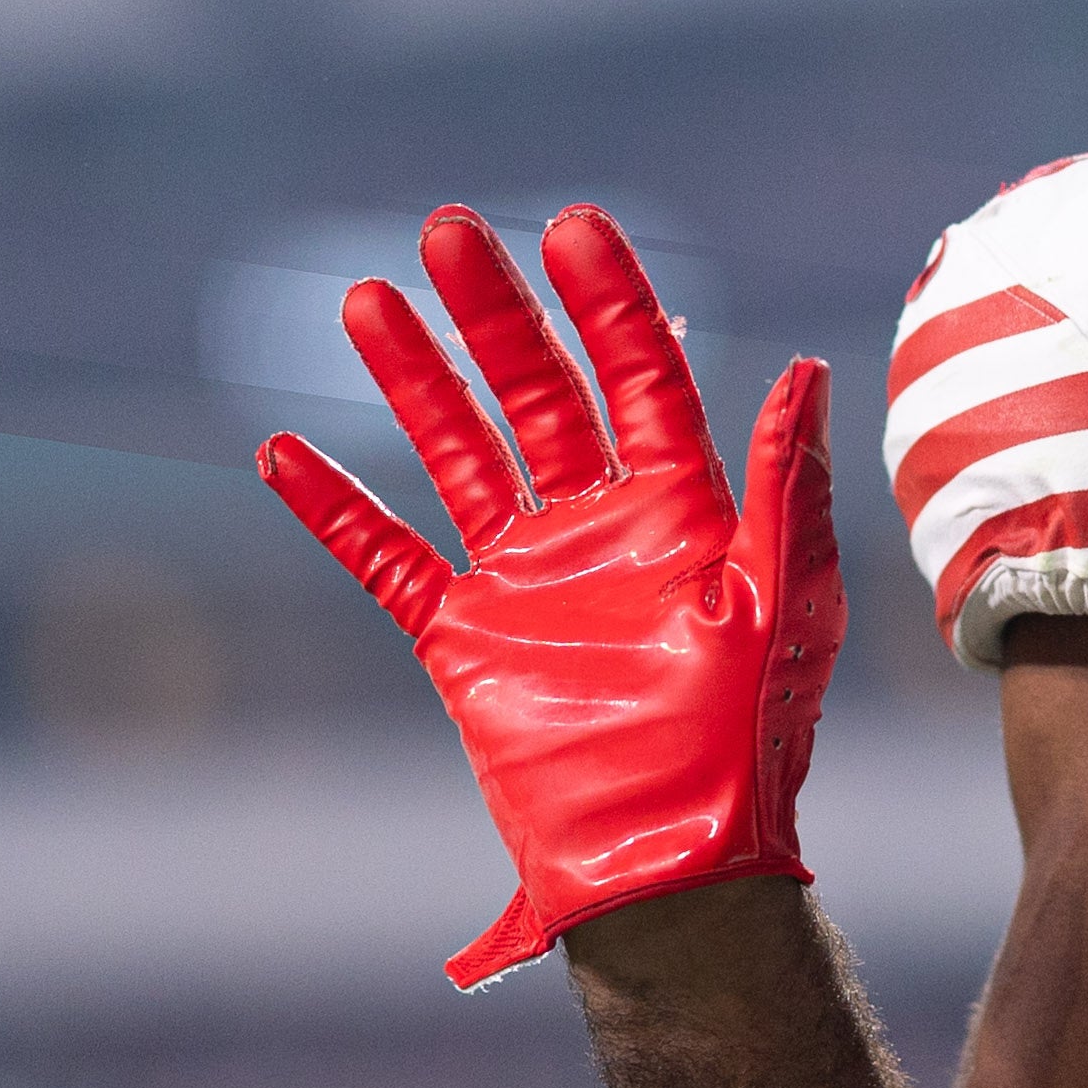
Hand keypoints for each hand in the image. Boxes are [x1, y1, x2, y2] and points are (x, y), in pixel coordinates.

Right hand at [260, 205, 844, 988]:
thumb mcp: (781, 601)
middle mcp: (597, 527)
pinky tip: (281, 452)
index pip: (639, 375)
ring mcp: (523, 578)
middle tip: (447, 226)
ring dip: (412, 378)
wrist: (671, 863)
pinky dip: (335, 511)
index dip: (609, 299)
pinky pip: (385, 559)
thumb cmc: (746, 741)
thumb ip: (782, 484)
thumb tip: (807, 367)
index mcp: (680, 508)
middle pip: (535, 392)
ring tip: (366, 299)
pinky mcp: (461, 639)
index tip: (574, 224)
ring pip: (456, 452)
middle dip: (495, 310)